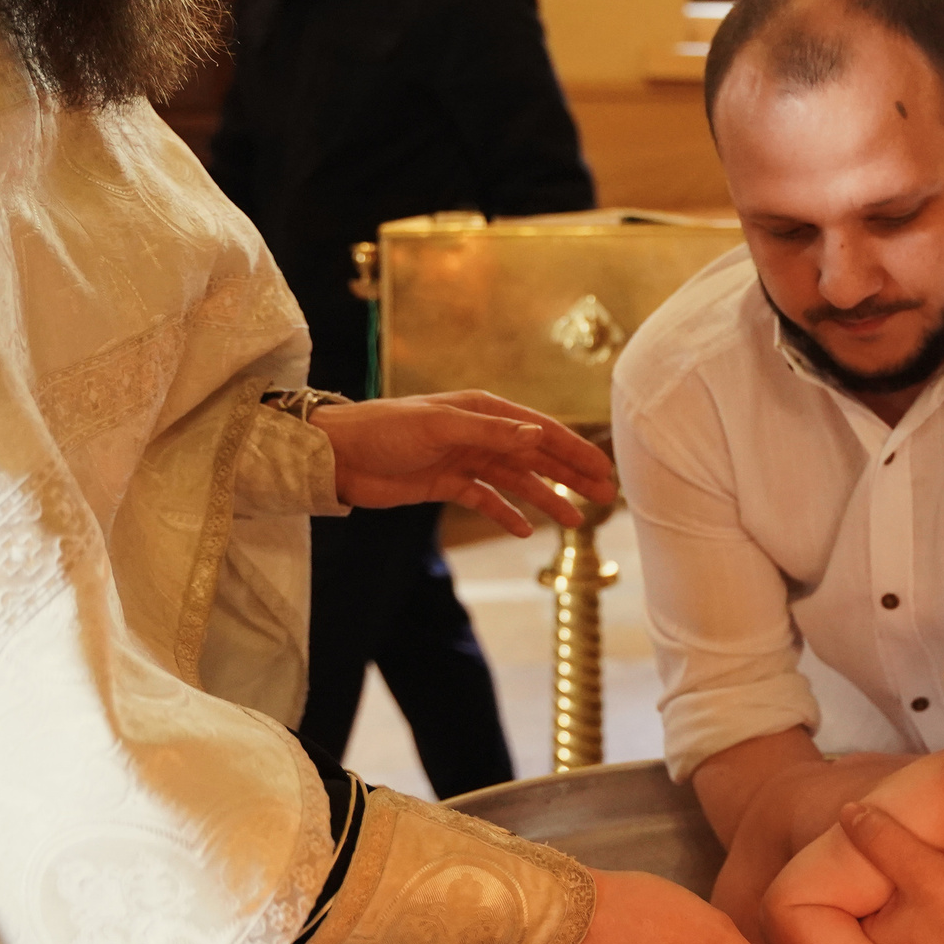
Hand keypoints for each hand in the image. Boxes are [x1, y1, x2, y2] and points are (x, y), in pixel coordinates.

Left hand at [312, 391, 614, 522]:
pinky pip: (486, 499)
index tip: (604, 470)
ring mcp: (465, 459)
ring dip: (547, 499)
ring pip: (517, 481)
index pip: (541, 431)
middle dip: (572, 476)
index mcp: (484, 411)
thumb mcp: (439, 428)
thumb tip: (538, 435)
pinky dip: (506, 514)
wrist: (337, 456)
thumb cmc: (384, 431)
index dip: (576, 451)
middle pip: (537, 457)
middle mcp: (480, 433)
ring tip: (576, 522)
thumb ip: (491, 432)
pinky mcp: (447, 484)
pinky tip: (523, 532)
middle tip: (605, 498)